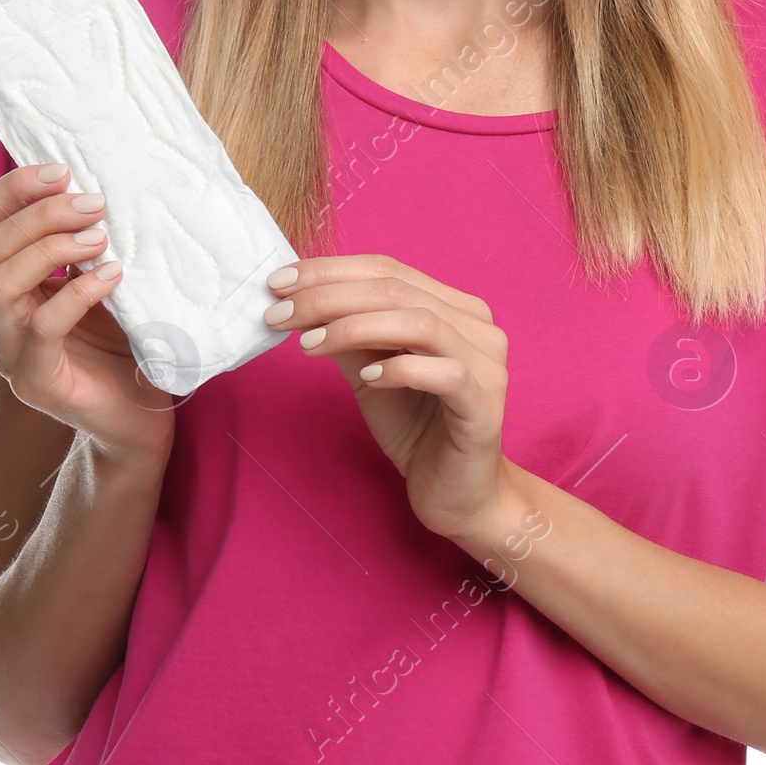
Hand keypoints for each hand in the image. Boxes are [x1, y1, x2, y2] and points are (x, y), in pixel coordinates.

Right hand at [0, 163, 175, 467]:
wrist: (137, 417)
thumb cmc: (120, 342)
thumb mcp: (98, 279)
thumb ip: (83, 242)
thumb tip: (94, 185)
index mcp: (3, 285)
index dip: (14, 189)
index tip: (63, 171)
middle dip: (42, 213)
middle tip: (95, 204)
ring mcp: (10, 351)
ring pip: (1, 282)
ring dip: (51, 247)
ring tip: (100, 238)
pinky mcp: (37, 381)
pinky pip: (44, 326)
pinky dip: (78, 292)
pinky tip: (113, 275)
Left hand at [263, 254, 510, 541]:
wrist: (457, 494)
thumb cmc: (417, 428)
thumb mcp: (369, 372)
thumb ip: (346, 335)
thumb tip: (297, 302)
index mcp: (452, 307)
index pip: (387, 269)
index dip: (330, 271)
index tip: (278, 283)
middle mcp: (477, 326)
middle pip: (397, 290)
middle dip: (329, 297)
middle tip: (279, 314)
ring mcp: (486, 363)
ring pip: (419, 323)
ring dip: (354, 328)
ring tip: (309, 346)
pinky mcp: (485, 404)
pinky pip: (444, 373)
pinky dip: (399, 368)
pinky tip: (366, 376)